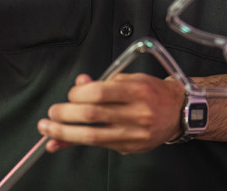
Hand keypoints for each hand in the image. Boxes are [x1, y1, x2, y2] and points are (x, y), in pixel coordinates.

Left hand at [37, 73, 185, 154]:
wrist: (178, 112)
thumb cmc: (152, 92)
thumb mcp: (130, 78)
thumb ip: (104, 84)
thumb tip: (79, 85)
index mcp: (137, 91)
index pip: (101, 93)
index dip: (79, 94)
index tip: (70, 94)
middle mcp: (137, 113)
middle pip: (93, 116)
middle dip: (66, 115)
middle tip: (51, 113)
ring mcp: (134, 133)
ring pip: (93, 136)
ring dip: (65, 133)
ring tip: (48, 130)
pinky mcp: (130, 147)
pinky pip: (99, 146)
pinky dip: (76, 143)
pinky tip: (60, 142)